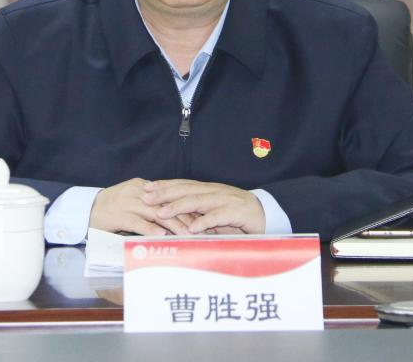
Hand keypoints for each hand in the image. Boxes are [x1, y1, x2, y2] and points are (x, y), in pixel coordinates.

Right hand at [89, 178, 192, 235]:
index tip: (201, 216)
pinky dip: (151, 229)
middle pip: (166, 204)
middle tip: (200, 228)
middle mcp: (137, 192)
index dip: (186, 206)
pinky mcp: (118, 215)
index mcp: (143, 186)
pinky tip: (163, 235)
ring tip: (187, 234)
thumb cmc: (113, 208)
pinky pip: (137, 222)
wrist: (86, 209)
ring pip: (155, 213)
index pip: (169, 195)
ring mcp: (127, 203)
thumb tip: (175, 217)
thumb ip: (151, 205)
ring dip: (173, 225)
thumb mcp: (134, 200)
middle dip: (184, 216)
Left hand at [142, 179, 265, 233]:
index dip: (164, 185)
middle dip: (164, 193)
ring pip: (198, 201)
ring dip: (179, 206)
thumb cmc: (236, 215)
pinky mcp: (236, 213)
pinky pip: (218, 216)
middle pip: (185, 189)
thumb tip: (173, 219)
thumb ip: (197, 213)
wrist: (266, 214)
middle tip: (146, 197)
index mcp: (208, 190)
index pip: (182, 184)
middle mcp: (214, 192)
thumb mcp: (213, 212)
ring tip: (162, 212)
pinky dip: (205, 222)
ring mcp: (225, 200)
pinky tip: (193, 228)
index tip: (146, 188)